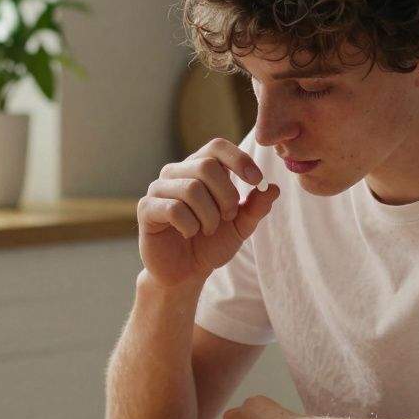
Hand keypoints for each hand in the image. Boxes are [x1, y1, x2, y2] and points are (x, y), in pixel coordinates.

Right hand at [137, 138, 280, 287]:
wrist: (186, 272)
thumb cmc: (210, 244)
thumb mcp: (240, 226)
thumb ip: (256, 208)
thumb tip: (272, 189)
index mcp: (199, 168)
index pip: (217, 146)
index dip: (239, 159)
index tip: (256, 181)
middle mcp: (177, 172)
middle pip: (207, 166)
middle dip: (226, 196)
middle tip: (228, 217)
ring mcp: (159, 189)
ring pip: (191, 188)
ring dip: (209, 216)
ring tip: (207, 229)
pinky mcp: (147, 209)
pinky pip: (173, 209)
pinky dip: (190, 225)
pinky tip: (189, 233)